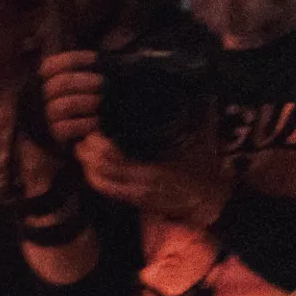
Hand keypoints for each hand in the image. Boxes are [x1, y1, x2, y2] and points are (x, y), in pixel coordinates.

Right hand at [41, 48, 104, 146]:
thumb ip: (81, 73)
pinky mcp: (52, 135)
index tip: (96, 58)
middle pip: (60, 84)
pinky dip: (86, 123)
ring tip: (100, 101)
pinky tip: (98, 120)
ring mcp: (44, 117)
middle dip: (85, 81)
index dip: (75, 59)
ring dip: (87, 102)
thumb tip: (104, 60)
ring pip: (63, 106)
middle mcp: (38, 98)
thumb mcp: (72, 86)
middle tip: (103, 83)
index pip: (51, 65)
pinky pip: (66, 128)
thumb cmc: (73, 106)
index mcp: (41, 81)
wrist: (58, 139)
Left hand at [77, 127, 229, 228]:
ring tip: (84, 148)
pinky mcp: (135, 200)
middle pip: (101, 166)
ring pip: (98, 179)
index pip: (114, 155)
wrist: (211, 203)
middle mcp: (141, 181)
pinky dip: (93, 178)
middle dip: (88, 150)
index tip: (98, 125)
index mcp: (156, 167)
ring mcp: (136, 193)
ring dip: (87, 164)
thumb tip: (205, 92)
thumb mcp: (206, 142)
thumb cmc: (207, 172)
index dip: (99, 141)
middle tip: (87, 133)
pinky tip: (91, 167)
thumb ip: (203, 116)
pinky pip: (106, 190)